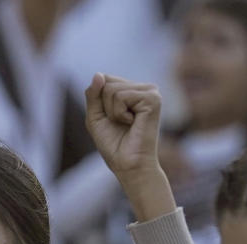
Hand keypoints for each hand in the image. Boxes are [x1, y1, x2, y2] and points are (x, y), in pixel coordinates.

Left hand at [85, 73, 174, 219]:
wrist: (128, 165)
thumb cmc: (114, 145)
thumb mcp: (95, 117)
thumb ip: (93, 95)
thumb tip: (98, 74)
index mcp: (133, 90)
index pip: (104, 79)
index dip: (99, 102)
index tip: (112, 120)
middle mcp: (144, 88)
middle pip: (106, 82)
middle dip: (105, 107)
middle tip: (120, 124)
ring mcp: (150, 91)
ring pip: (111, 89)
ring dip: (112, 112)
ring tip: (127, 124)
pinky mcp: (153, 98)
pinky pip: (120, 96)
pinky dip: (119, 113)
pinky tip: (132, 123)